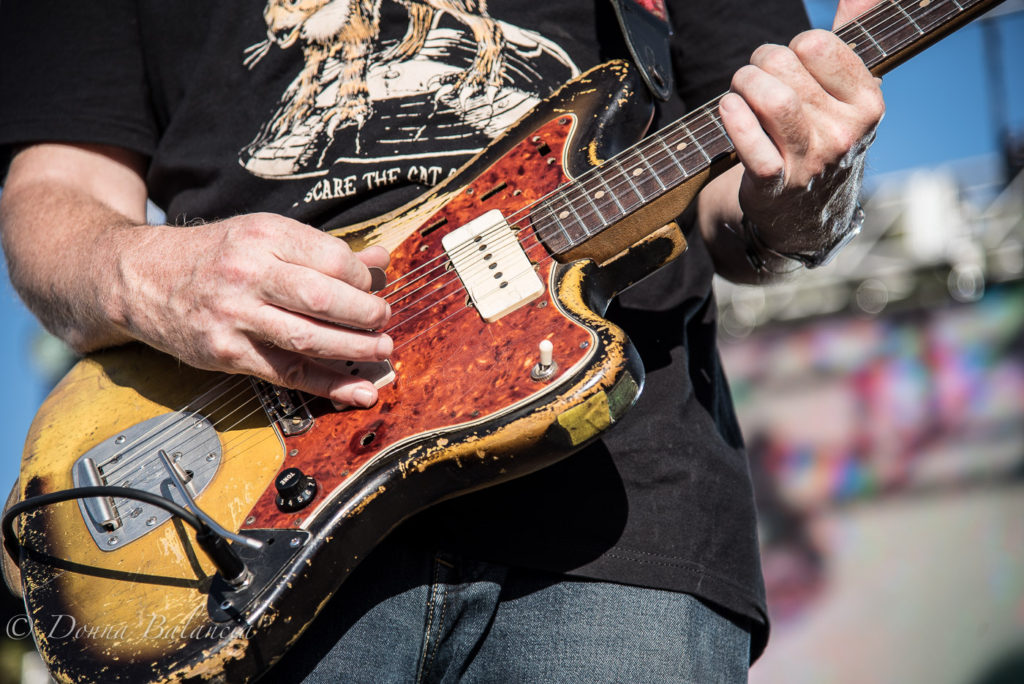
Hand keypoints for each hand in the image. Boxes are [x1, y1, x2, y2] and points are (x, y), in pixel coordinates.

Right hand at [117, 214, 390, 406]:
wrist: (141, 277)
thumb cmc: (213, 255)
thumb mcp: (263, 236)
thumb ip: (321, 250)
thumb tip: (379, 261)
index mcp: (264, 236)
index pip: (332, 259)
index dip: (363, 279)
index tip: (372, 289)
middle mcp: (248, 274)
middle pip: (324, 300)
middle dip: (365, 315)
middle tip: (384, 321)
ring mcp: (234, 316)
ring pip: (308, 339)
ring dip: (354, 350)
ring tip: (381, 351)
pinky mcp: (225, 353)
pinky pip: (286, 374)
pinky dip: (327, 385)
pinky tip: (357, 391)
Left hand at [718, 0, 884, 254]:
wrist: (810, 214)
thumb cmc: (822, 139)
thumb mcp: (848, 94)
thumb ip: (852, 37)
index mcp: (867, 103)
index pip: (819, 45)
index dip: (791, 47)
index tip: (787, 64)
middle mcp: (845, 133)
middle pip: (786, 67)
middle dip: (759, 62)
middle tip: (753, 76)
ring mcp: (811, 161)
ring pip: (772, 100)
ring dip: (743, 84)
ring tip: (739, 90)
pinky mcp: (776, 186)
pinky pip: (751, 144)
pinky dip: (732, 118)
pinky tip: (728, 110)